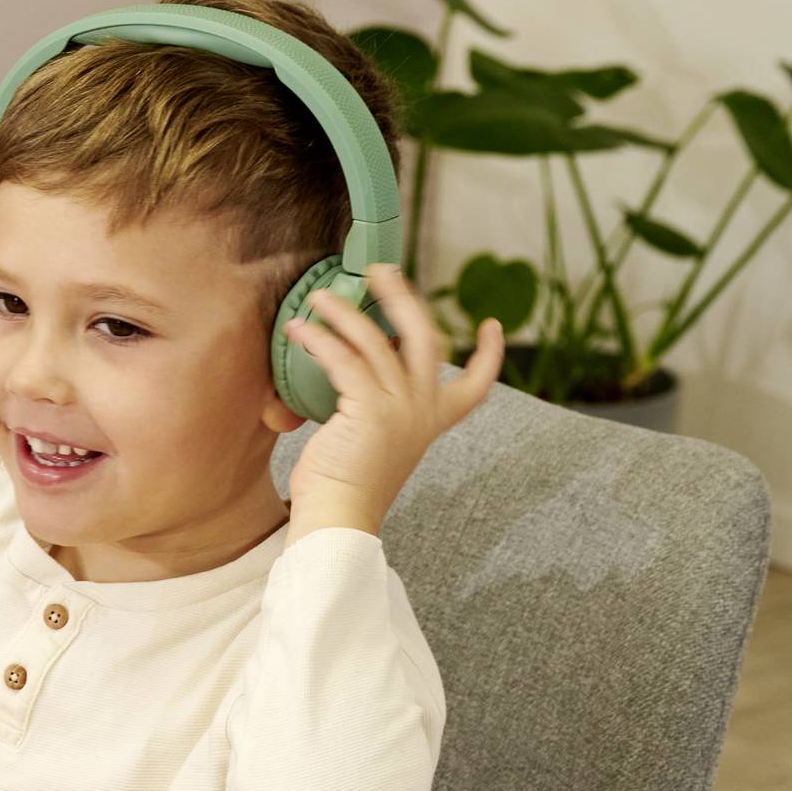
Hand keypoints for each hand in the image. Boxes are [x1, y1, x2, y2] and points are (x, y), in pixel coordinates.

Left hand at [281, 264, 505, 538]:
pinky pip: (344, 358)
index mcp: (433, 421)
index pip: (477, 386)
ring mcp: (400, 407)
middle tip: (381, 271)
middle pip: (426, 337)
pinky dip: (320, 339)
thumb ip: (376, 406)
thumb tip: (350, 367)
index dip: (490, 354)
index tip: (492, 326)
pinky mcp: (370, 409)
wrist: (340, 518)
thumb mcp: (374, 439)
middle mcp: (423, 409)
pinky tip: (299, 329)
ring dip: (345, 312)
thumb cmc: (345, 486)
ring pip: (376, 339)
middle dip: (404, 298)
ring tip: (319, 297)